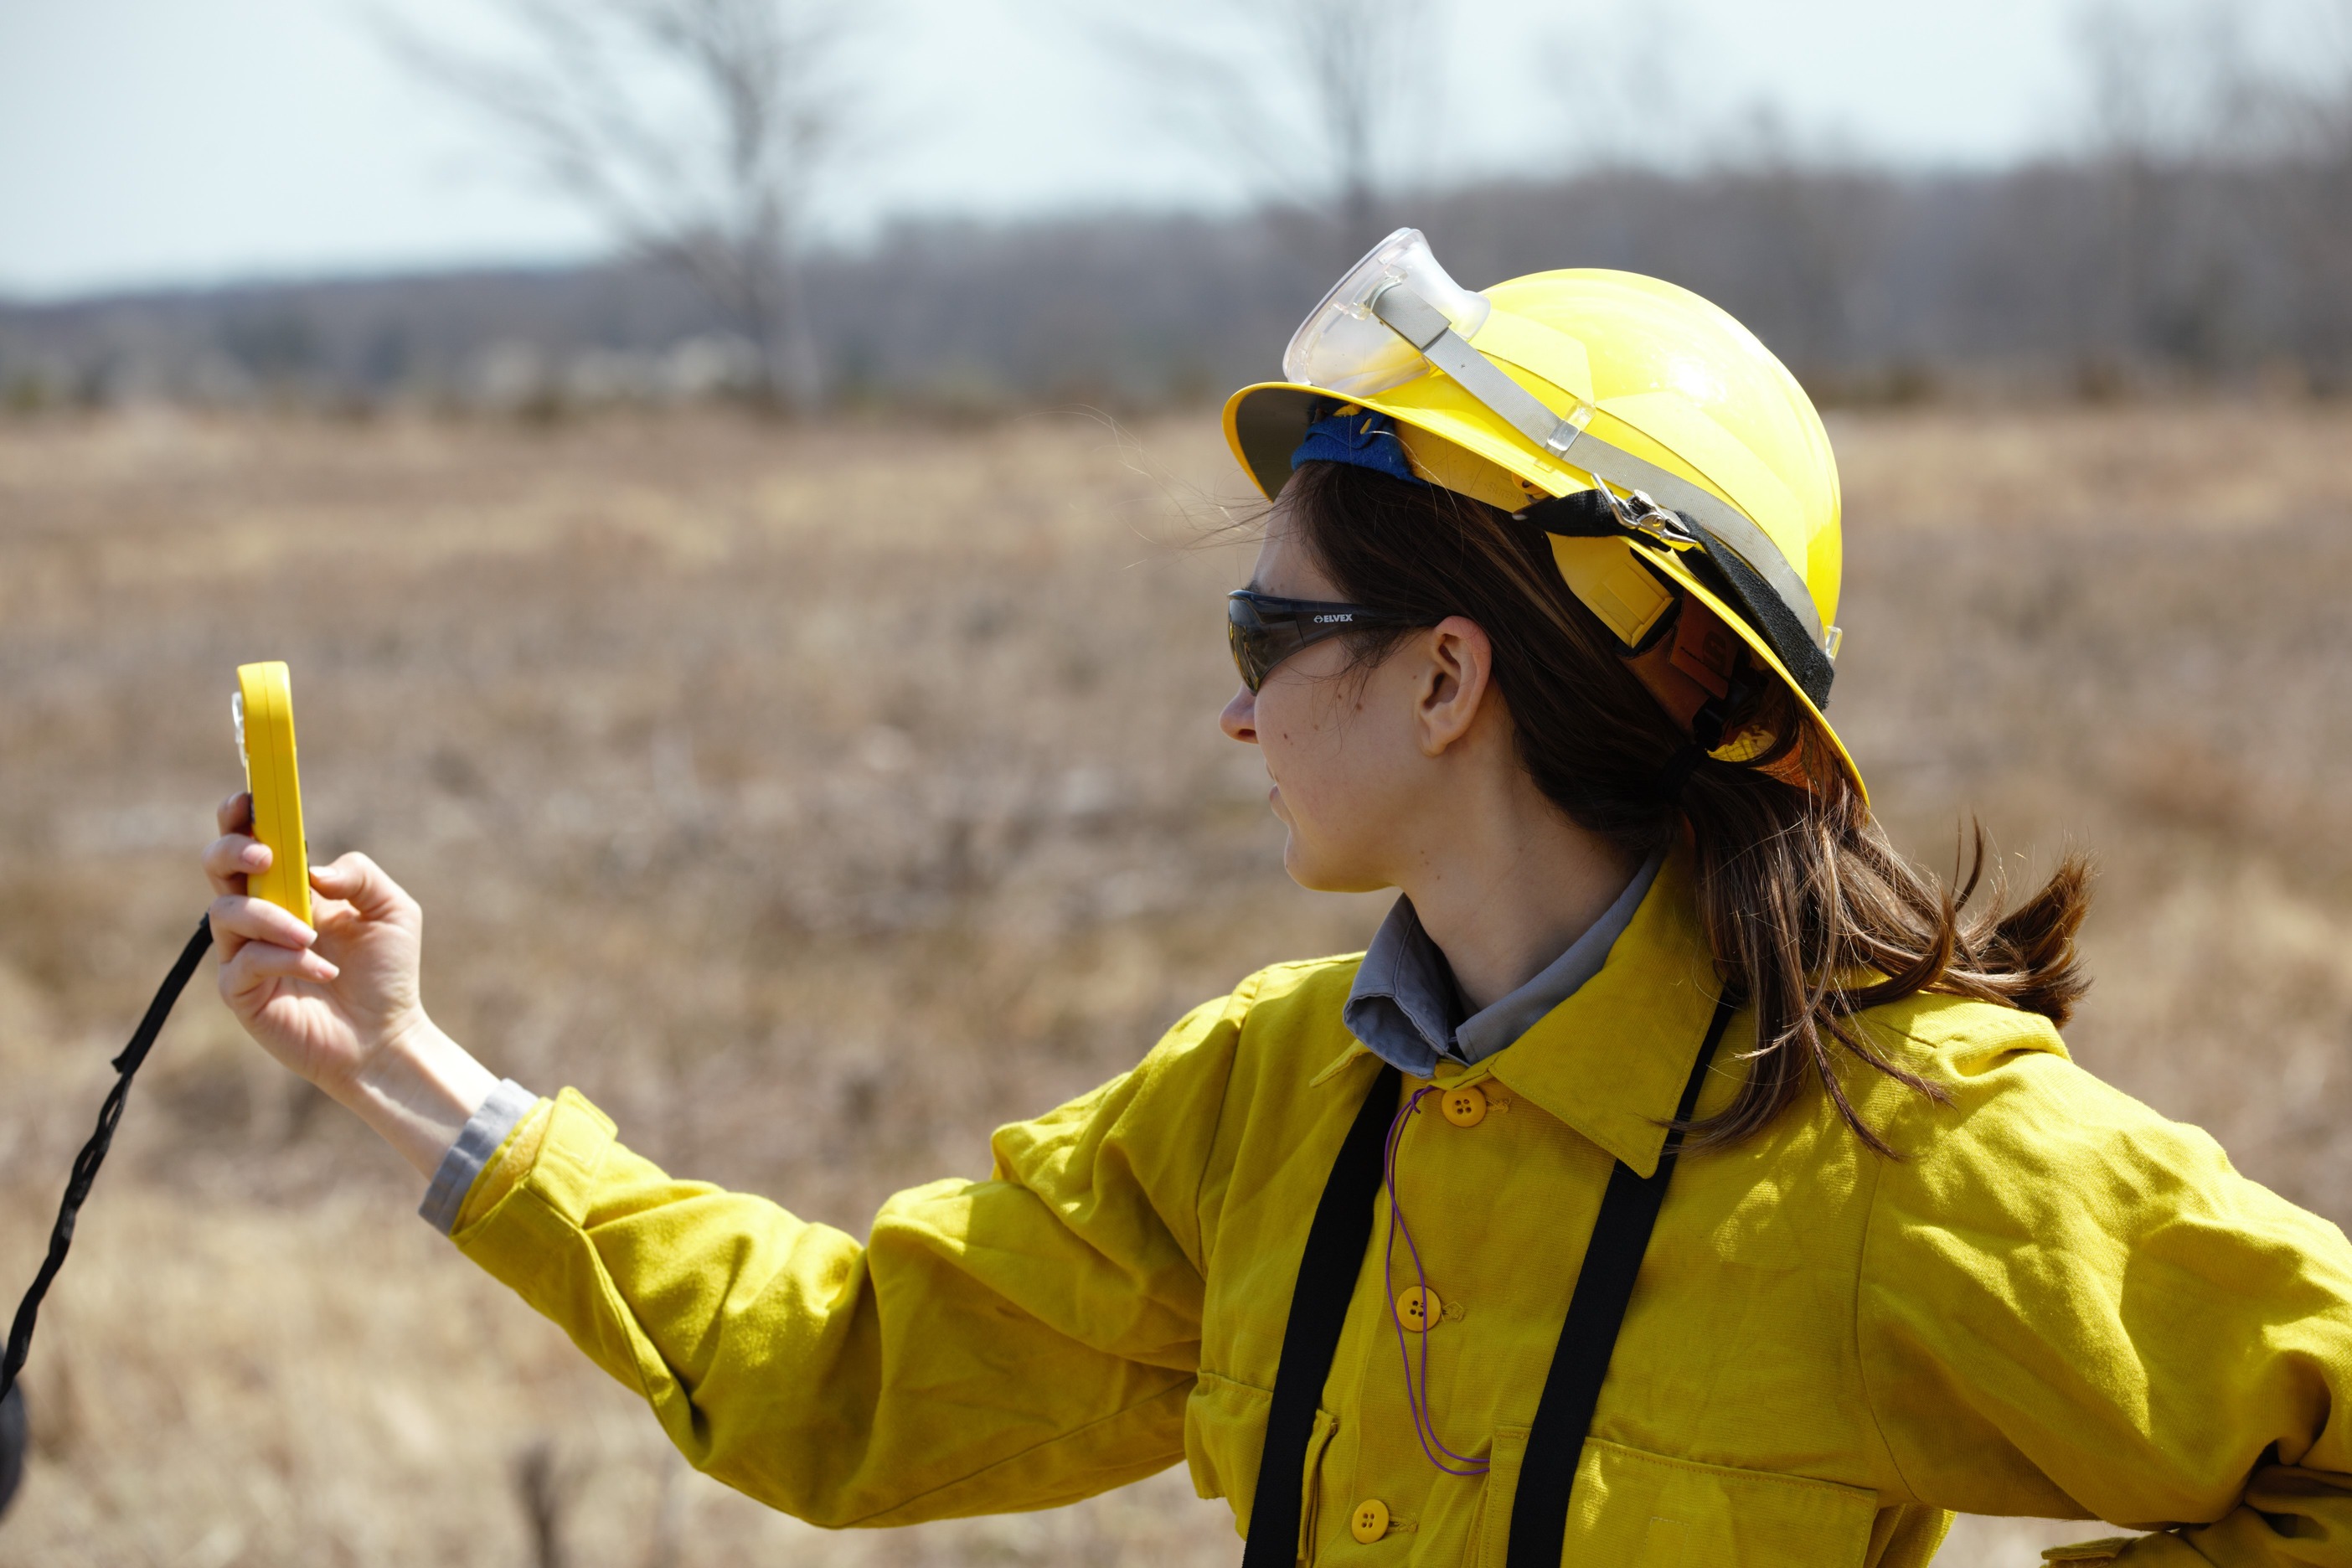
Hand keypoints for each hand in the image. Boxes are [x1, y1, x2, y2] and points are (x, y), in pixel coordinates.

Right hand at [204, 793, 495, 1174]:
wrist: (386, 1036)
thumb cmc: (388, 972)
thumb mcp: (392, 910)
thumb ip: (360, 876)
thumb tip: (313, 869)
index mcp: (292, 888)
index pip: (252, 842)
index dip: (241, 817)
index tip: (248, 799)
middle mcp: (260, 915)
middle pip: (216, 868)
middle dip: (232, 853)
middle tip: (266, 859)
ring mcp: (244, 953)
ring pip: (223, 913)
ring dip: (268, 916)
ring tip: (311, 935)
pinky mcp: (240, 992)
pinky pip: (241, 962)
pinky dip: (282, 958)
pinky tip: (322, 970)